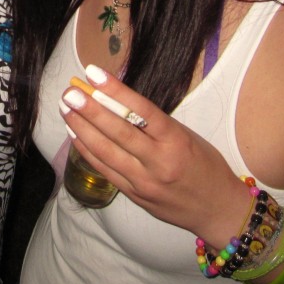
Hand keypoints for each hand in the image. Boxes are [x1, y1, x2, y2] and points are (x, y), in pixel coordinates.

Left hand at [60, 65, 249, 248]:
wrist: (218, 210)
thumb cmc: (205, 165)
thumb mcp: (186, 136)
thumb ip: (153, 122)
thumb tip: (115, 99)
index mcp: (176, 141)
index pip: (142, 111)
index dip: (116, 90)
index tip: (93, 73)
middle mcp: (159, 162)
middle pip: (119, 132)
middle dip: (90, 110)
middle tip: (69, 91)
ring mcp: (144, 182)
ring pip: (106, 152)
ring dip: (82, 128)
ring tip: (65, 108)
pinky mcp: (134, 195)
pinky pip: (105, 169)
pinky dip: (87, 150)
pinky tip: (73, 133)